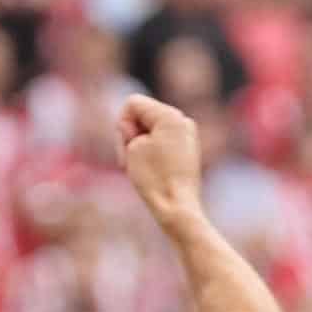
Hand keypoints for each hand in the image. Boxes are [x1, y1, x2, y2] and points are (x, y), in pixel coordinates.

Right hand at [115, 94, 201, 224]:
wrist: (178, 208)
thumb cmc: (154, 179)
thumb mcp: (132, 148)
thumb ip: (131, 129)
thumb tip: (140, 130)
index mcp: (170, 115)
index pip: (132, 103)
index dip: (122, 126)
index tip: (129, 148)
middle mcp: (183, 120)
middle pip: (142, 115)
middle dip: (131, 136)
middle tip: (133, 161)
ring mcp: (188, 135)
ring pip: (151, 130)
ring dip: (140, 146)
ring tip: (143, 168)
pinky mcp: (188, 150)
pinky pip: (162, 142)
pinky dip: (151, 153)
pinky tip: (154, 172)